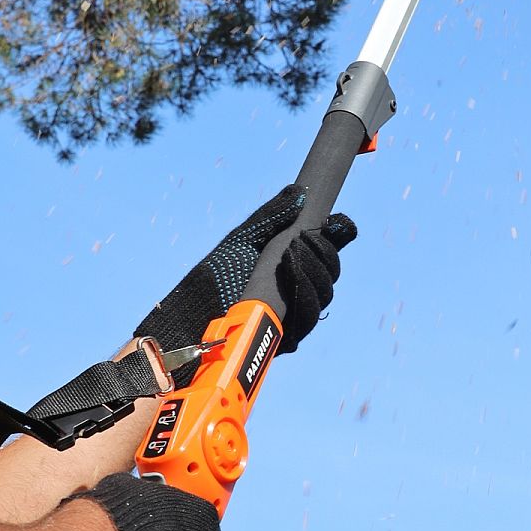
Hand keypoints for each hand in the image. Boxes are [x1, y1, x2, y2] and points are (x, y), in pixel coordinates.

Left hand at [135, 185, 356, 353]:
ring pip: (323, 295)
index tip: (339, 222)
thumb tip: (298, 192)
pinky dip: (302, 293)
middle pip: (330, 273)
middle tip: (305, 237)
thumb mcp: (242, 239)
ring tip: (291, 252)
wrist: (190, 315)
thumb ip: (270, 216)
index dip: (339, 234)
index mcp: (293, 264)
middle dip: (324, 253)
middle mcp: (298, 290)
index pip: (327, 250)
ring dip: (314, 270)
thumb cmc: (214, 276)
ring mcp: (294, 315)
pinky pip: (307, 318)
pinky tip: (289, 275)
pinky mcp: (287, 338)